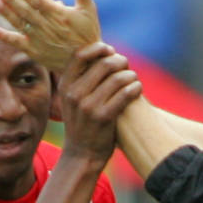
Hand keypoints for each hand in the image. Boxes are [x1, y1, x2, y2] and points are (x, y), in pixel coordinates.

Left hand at [0, 0, 101, 71]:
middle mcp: (48, 27)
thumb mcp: (89, 11)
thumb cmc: (88, 35)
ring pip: (20, 24)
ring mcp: (41, 40)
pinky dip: (5, 37)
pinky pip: (18, 44)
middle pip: (25, 10)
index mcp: (60, 15)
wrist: (88, 64)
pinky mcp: (36, 52)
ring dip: (7, 13)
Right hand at [57, 42, 141, 161]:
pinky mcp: (103, 117)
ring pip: (118, 78)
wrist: (82, 154)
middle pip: (104, 64)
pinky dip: (136, 87)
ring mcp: (88, 106)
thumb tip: (101, 50)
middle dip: (120, 61)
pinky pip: (126, 93)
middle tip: (127, 66)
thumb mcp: (73, 99)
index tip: (110, 50)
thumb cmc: (83, 122)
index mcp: (65, 85)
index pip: (80, 54)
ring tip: (134, 79)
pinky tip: (138, 89)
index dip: (98, 48)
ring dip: (131, 75)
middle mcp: (74, 94)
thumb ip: (82, 78)